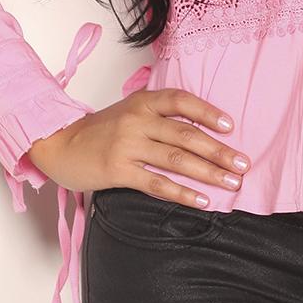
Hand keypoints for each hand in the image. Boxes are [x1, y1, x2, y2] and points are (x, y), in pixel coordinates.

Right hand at [24, 89, 251, 207]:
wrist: (59, 144)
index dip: (208, 112)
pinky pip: (157, 184)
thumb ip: (160, 115)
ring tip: (232, 184)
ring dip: (208, 173)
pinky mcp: (118, 170)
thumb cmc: (100, 130)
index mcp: (143, 101)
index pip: (182, 101)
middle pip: (186, 134)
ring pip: (176, 159)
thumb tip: (201, 130)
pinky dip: (182, 193)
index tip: (231, 126)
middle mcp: (137, 120)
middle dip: (218, 150)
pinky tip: (202, 201)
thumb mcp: (130, 111)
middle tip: (243, 164)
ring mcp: (127, 145)